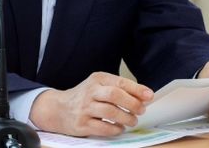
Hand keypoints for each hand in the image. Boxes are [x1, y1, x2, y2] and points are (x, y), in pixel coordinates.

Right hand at [29, 72, 153, 136]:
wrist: (59, 108)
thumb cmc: (85, 96)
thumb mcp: (100, 86)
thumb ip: (119, 89)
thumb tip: (143, 97)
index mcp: (97, 79)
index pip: (120, 82)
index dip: (136, 89)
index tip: (149, 96)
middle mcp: (90, 92)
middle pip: (114, 95)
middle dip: (132, 103)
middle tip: (141, 110)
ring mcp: (85, 108)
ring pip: (109, 112)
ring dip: (125, 118)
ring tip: (132, 121)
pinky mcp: (81, 124)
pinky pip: (102, 127)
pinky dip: (114, 129)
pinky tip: (119, 128)